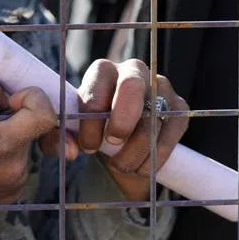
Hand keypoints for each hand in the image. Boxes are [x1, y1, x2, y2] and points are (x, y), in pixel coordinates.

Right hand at [0, 76, 60, 239]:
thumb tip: (6, 91)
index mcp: (0, 145)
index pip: (45, 115)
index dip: (32, 98)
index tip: (9, 101)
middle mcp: (15, 168)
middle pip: (30, 128)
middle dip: (9, 118)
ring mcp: (16, 184)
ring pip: (22, 144)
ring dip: (4, 137)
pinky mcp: (13, 195)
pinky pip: (16, 163)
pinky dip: (1, 156)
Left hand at [75, 58, 188, 200]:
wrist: (118, 139)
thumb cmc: (91, 129)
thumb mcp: (69, 133)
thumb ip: (59, 138)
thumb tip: (70, 150)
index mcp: (102, 71)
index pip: (96, 88)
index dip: (91, 120)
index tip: (86, 147)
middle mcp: (133, 71)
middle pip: (131, 85)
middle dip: (121, 120)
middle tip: (111, 144)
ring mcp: (160, 86)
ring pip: (154, 115)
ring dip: (138, 148)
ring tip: (122, 166)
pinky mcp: (178, 106)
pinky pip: (173, 129)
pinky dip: (159, 154)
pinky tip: (142, 168)